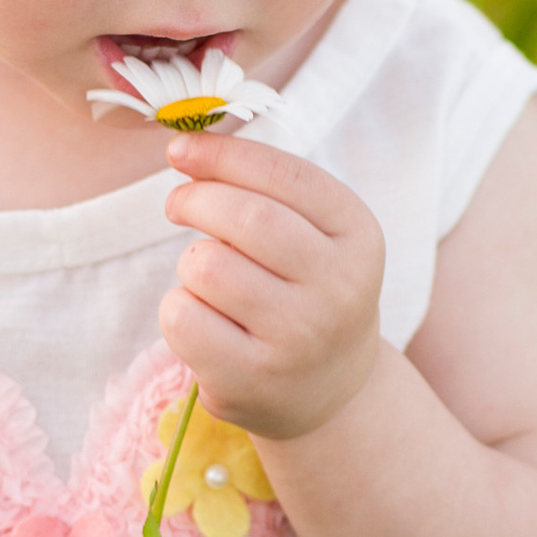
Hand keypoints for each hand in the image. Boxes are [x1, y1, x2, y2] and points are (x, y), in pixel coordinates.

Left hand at [159, 132, 386, 441]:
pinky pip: (182, 318)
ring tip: (208, 279)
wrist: (330, 388)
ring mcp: (297, 340)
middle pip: (245, 218)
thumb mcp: (314, 233)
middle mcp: (338, 289)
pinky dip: (177, 308)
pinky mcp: (251, 380)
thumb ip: (264, 187)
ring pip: (206, 267)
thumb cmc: (305, 290)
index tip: (180, 149)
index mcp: (358, 235)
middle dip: (196, 199)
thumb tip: (186, 148)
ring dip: (191, 263)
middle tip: (178, 204)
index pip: (285, 175)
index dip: (224, 154)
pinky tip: (204, 320)